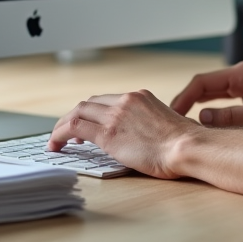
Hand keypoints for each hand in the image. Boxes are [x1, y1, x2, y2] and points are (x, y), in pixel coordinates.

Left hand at [48, 89, 199, 178]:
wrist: (186, 146)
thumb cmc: (183, 142)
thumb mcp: (165, 123)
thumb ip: (148, 124)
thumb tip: (142, 136)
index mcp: (140, 97)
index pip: (107, 100)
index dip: (92, 112)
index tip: (87, 124)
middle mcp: (126, 101)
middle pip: (89, 103)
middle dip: (75, 116)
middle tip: (67, 131)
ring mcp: (116, 115)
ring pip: (78, 112)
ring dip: (63, 125)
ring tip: (56, 139)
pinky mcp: (108, 133)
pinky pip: (75, 128)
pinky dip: (60, 134)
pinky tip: (56, 145)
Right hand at [170, 60, 242, 129]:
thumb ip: (231, 117)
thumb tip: (202, 117)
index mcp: (242, 74)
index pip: (201, 83)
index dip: (183, 99)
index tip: (171, 115)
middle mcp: (240, 76)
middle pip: (202, 87)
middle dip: (185, 103)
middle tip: (169, 122)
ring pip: (210, 95)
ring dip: (195, 107)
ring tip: (180, 124)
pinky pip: (221, 102)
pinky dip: (208, 112)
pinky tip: (201, 125)